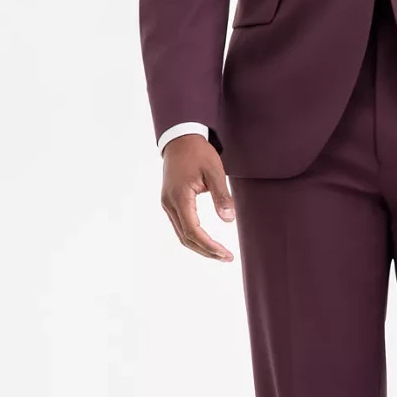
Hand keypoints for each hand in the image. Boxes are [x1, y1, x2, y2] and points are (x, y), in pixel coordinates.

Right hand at [160, 134, 234, 260]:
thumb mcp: (215, 171)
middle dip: (206, 251)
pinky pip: (180, 225)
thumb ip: (221, 195)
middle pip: (186, 238)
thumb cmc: (198, 152)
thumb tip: (228, 220)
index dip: (210, 246)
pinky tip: (206, 240)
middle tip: (226, 257)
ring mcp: (167, 203)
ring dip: (199, 246)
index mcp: (180, 197)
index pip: (193, 231)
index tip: (226, 254)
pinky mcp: (170, 202)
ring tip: (219, 253)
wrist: (180, 138)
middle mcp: (169, 204)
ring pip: (181, 234)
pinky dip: (193, 236)